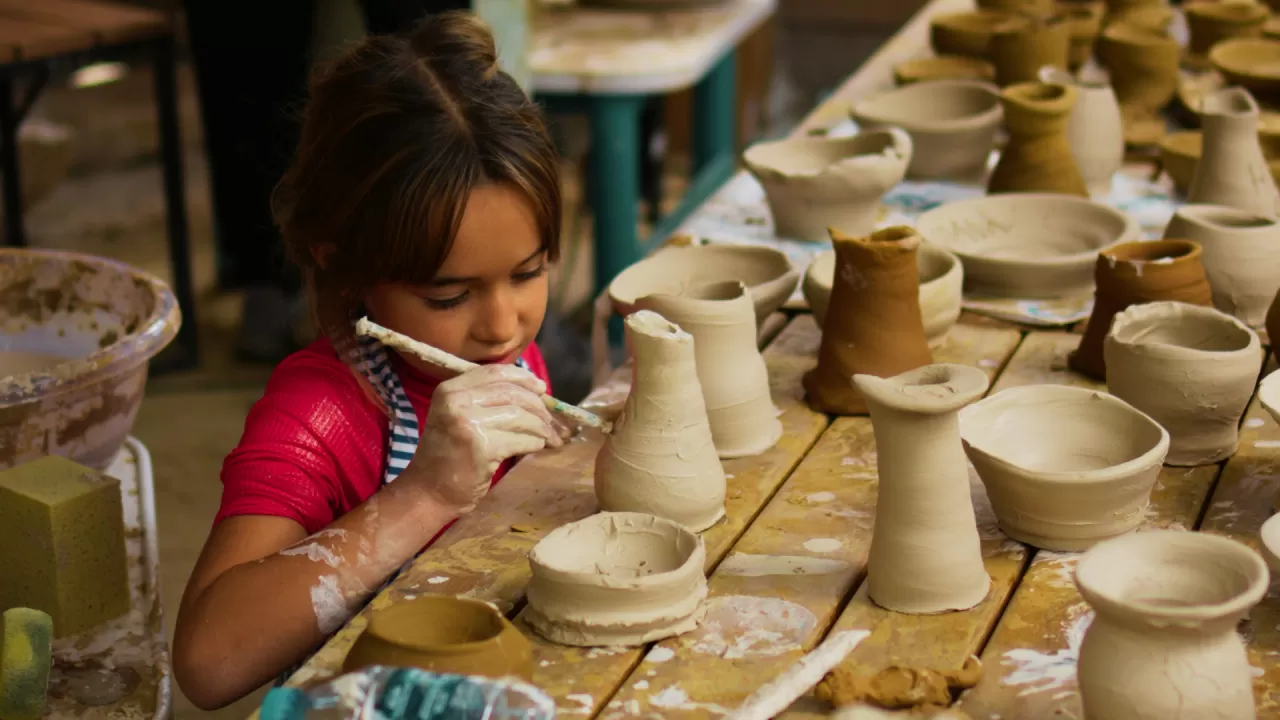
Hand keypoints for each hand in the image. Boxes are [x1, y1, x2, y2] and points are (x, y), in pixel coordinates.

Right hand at [408, 364, 563, 513]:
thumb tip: (538, 389)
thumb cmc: (449, 456)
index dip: (524, 378)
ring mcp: (469, 422)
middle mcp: (457, 401)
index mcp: (451, 389)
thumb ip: (488, 400)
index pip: (496, 372)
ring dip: (542, 428)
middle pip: (512, 393)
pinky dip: (535, 443)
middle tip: (552, 421)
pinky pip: (522, 440)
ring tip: (550, 437)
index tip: (543, 389)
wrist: (429, 492)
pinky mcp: (483, 446)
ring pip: (521, 416)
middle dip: (539, 407)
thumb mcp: (460, 416)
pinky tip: (538, 447)